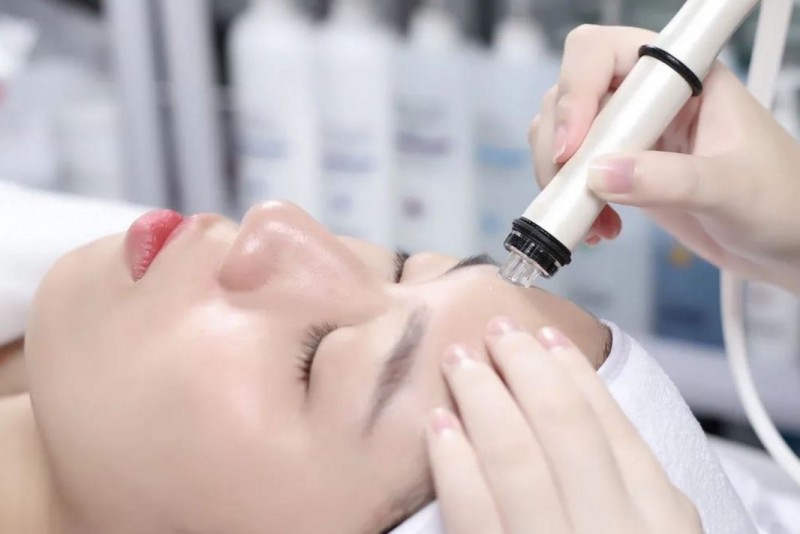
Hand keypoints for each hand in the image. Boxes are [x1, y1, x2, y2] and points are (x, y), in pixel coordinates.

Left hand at [425, 318, 700, 533]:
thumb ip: (628, 483)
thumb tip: (579, 406)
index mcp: (660, 519)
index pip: (611, 424)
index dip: (573, 374)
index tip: (545, 339)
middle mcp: (614, 531)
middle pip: (563, 427)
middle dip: (524, 370)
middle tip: (495, 333)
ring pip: (516, 458)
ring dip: (483, 399)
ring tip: (460, 361)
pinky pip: (474, 514)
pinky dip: (454, 463)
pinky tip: (439, 427)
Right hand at [530, 25, 799, 293]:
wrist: (785, 242)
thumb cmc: (779, 201)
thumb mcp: (730, 188)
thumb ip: (669, 179)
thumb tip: (600, 175)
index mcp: (682, 76)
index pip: (603, 52)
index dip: (577, 90)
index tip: (574, 147)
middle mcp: (648, 98)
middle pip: (570, 94)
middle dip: (558, 144)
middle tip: (573, 188)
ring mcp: (630, 135)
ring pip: (561, 134)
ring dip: (560, 178)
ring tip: (593, 218)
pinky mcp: (621, 170)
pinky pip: (573, 174)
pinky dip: (569, 201)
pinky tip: (600, 228)